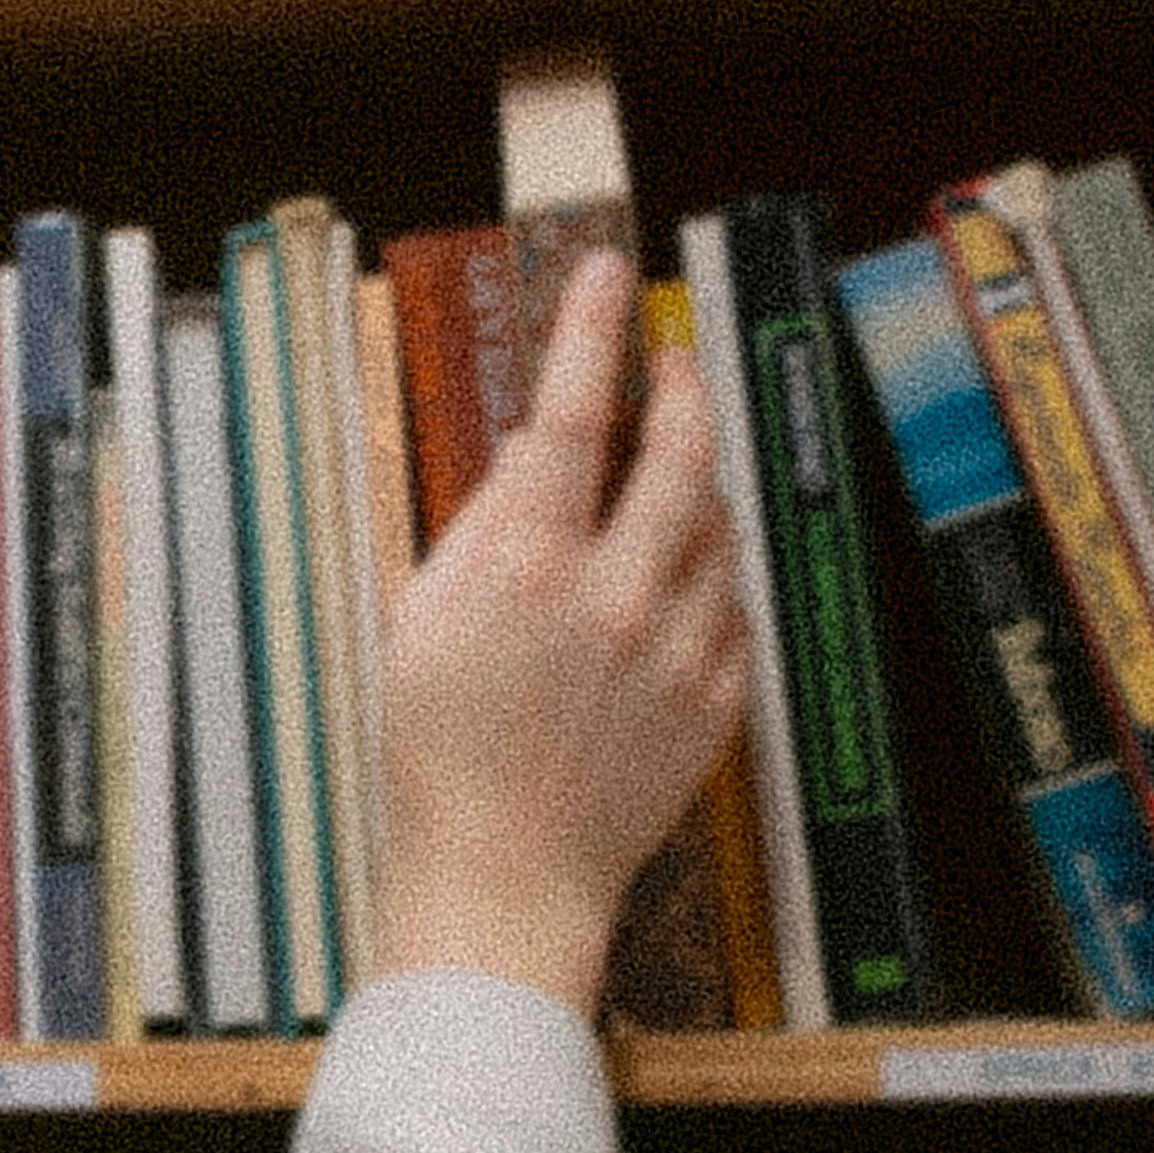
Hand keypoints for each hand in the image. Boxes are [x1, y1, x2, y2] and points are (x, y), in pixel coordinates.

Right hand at [368, 248, 751, 1018]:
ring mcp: (677, 647)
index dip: (589, 330)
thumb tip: (530, 451)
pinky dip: (707, 577)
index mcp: (527, 567)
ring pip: (717, 523)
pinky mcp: (716, 698)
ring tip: (663, 484)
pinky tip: (672, 588)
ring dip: (696, 484)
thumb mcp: (420, 621)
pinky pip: (732, 606)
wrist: (504, 880)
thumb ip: (481, 526)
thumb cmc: (438, 758)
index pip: (568, 413)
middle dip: (679, 387)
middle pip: (679, 449)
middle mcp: (614, 594)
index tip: (606, 272)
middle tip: (669, 363)